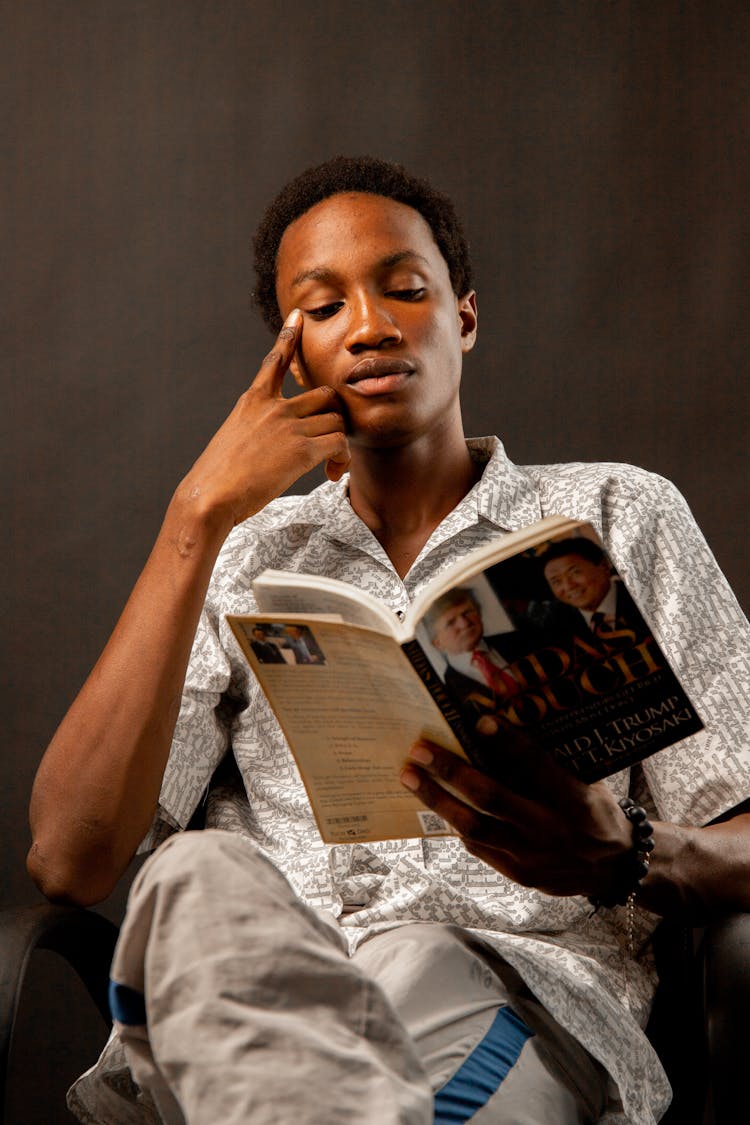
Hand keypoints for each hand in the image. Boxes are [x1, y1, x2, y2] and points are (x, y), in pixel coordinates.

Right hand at [178, 309, 349, 528]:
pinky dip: (342, 459)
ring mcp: (288, 427)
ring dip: (340, 441)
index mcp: (253, 401)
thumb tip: (268, 440)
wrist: (210, 495)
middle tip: (331, 438)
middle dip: (335, 414)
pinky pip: (340, 444)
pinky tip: (331, 474)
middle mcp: (273, 408)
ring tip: (330, 465)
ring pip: (337, 419)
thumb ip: (254, 429)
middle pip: (324, 394)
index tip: (299, 317)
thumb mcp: (233, 438)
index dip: (289, 337)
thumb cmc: (218, 477)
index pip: (275, 361)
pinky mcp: (301, 451)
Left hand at [400, 734, 632, 897]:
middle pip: (491, 798)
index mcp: (575, 800)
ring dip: (437, 800)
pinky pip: (478, 848)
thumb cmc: (593, 811)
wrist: (612, 868)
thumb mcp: (584, 781)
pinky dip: (455, 823)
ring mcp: (532, 858)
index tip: (478, 720)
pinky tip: (436, 804)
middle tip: (418, 751)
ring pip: (474, 828)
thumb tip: (496, 729)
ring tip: (411, 778)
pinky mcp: (518, 875)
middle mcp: (551, 830)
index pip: (536, 765)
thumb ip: (546, 763)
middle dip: (450, 771)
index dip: (508, 742)